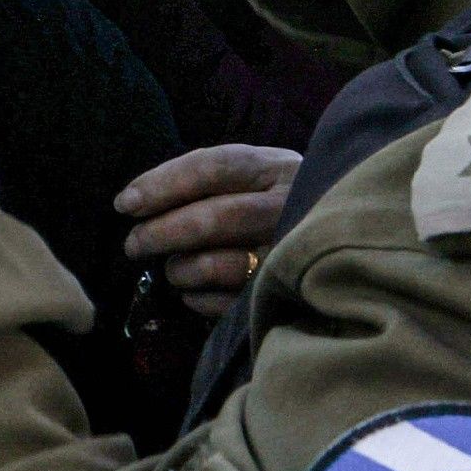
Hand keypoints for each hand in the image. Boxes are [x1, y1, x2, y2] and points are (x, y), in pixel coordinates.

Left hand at [115, 144, 298, 317]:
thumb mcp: (256, 177)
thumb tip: (136, 201)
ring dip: (181, 269)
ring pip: (220, 264)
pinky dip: (200, 298)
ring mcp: (293, 253)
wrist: (345, 245)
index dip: (163, 184)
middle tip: (133, 245)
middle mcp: (292, 207)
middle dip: (162, 232)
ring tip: (171, 269)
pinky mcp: (290, 294)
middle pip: (214, 218)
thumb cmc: (277, 205)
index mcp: (279, 168)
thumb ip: (208, 181)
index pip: (215, 166)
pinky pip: (230, 303)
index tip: (125, 204)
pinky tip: (192, 293)